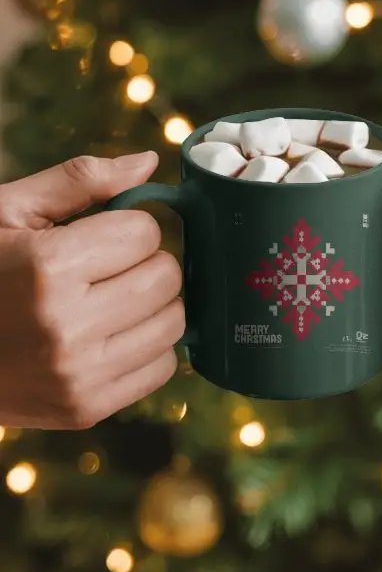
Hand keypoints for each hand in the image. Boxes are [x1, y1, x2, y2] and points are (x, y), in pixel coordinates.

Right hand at [0, 154, 183, 428]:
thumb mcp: (7, 212)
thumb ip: (79, 181)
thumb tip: (149, 162)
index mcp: (46, 267)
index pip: (145, 233)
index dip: (127, 227)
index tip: (100, 236)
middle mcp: (66, 326)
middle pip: (167, 277)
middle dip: (145, 263)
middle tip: (109, 267)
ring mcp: (77, 375)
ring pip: (175, 323)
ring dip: (153, 305)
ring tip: (112, 300)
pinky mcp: (85, 409)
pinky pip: (162, 369)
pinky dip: (148, 347)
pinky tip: (111, 336)